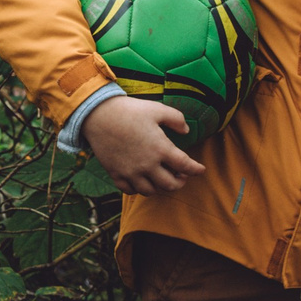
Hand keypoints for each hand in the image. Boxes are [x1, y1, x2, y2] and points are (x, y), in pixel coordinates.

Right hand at [83, 94, 203, 193]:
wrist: (99, 115)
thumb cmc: (130, 110)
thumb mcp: (158, 109)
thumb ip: (176, 119)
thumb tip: (186, 131)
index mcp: (161, 148)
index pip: (185, 166)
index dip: (196, 169)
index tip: (201, 169)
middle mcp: (148, 165)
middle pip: (170, 185)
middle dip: (180, 182)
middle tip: (181, 176)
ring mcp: (131, 172)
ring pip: (151, 191)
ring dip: (160, 187)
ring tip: (161, 178)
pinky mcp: (116, 174)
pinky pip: (130, 190)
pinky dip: (139, 189)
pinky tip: (142, 181)